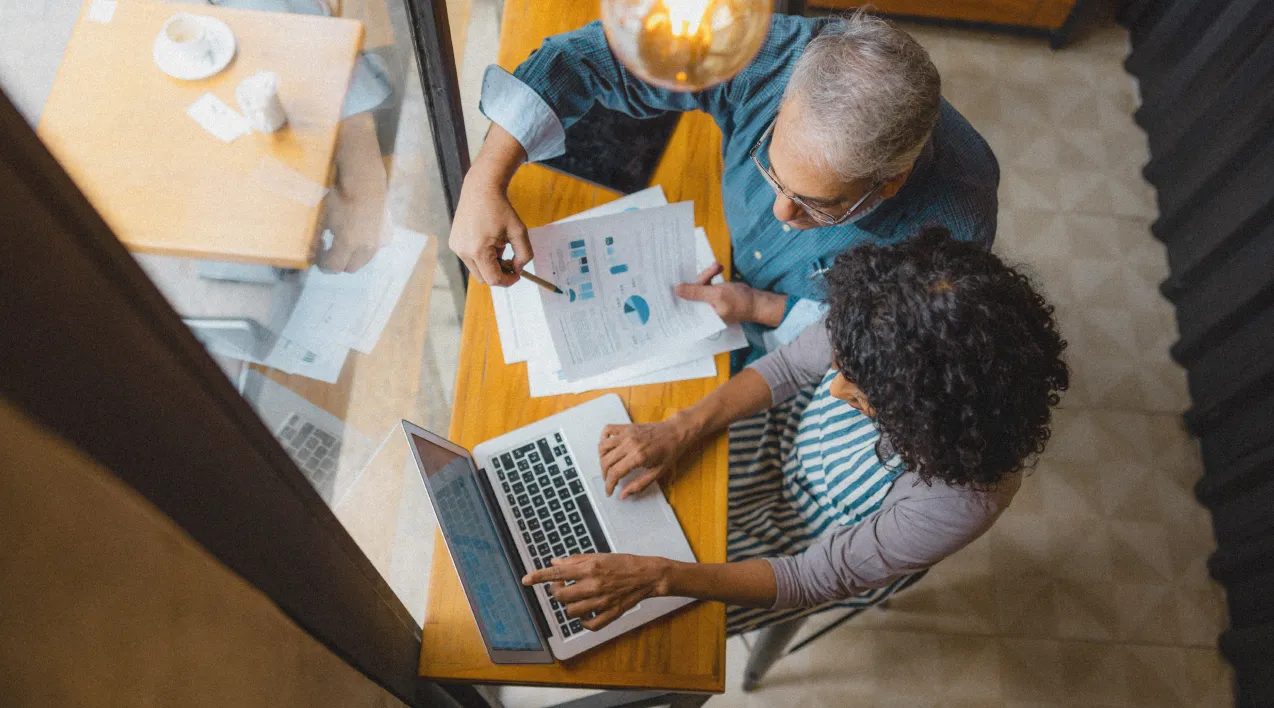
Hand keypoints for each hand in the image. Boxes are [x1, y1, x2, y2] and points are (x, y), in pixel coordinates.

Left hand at [318, 195, 387, 272]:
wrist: (365, 181)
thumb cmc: (339, 196)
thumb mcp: (322, 217)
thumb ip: (316, 236)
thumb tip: (312, 250)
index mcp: (347, 244)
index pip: (333, 267)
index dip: (323, 263)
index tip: (318, 254)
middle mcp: (365, 249)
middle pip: (350, 268)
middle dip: (339, 262)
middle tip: (331, 250)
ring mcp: (379, 243)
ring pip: (364, 260)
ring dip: (354, 256)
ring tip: (348, 241)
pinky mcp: (387, 235)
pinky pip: (375, 247)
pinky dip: (367, 245)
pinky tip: (362, 232)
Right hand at [449, 167, 532, 287]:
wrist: (481, 189)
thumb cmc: (501, 209)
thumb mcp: (519, 232)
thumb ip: (524, 254)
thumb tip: (518, 269)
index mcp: (478, 250)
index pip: (493, 279)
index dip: (508, 281)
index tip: (518, 275)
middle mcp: (463, 251)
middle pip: (483, 278)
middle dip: (499, 273)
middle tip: (511, 262)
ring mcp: (456, 247)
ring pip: (476, 269)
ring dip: (490, 264)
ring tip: (499, 245)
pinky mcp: (454, 243)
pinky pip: (470, 259)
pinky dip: (481, 256)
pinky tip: (488, 240)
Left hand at [522, 554, 673, 630]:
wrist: (647, 576)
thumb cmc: (623, 563)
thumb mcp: (598, 555)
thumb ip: (575, 560)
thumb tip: (554, 562)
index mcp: (590, 568)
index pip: (557, 573)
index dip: (538, 576)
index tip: (526, 580)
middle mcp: (593, 585)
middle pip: (560, 596)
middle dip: (556, 592)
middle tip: (561, 587)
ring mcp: (601, 602)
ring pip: (571, 611)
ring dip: (568, 606)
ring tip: (575, 598)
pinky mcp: (610, 614)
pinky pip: (588, 624)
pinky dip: (582, 621)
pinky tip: (583, 614)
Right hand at [599, 417, 695, 498]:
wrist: (676, 432)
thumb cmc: (670, 451)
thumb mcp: (658, 473)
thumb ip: (639, 485)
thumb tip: (624, 494)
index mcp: (639, 456)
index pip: (614, 473)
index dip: (609, 485)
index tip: (609, 491)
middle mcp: (630, 444)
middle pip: (606, 461)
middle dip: (605, 475)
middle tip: (609, 481)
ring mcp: (627, 433)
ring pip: (603, 447)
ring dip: (601, 459)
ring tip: (608, 467)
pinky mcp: (627, 427)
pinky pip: (607, 430)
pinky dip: (603, 439)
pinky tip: (608, 448)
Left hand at [675, 263, 787, 325]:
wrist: (757, 301)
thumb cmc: (740, 302)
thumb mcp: (716, 295)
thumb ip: (696, 292)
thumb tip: (676, 290)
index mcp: (700, 316)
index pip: (683, 304)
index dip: (679, 292)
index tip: (673, 279)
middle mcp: (702, 311)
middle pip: (692, 291)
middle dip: (701, 278)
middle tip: (713, 268)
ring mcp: (707, 303)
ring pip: (700, 285)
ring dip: (708, 274)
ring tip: (718, 267)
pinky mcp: (713, 295)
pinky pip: (707, 283)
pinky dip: (712, 275)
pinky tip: (718, 268)